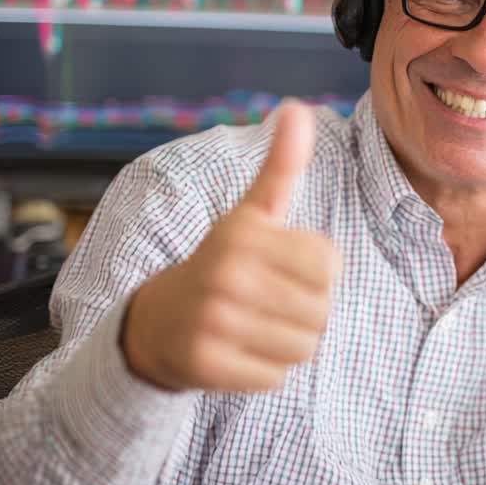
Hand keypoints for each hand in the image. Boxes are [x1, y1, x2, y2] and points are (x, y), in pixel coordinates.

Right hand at [121, 99, 340, 392]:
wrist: (155, 323)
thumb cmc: (220, 264)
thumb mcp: (250, 212)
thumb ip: (280, 166)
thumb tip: (297, 108)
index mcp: (244, 233)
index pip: (330, 263)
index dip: (315, 271)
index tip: (280, 267)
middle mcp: (226, 274)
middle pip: (322, 309)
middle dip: (305, 311)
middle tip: (266, 302)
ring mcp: (214, 321)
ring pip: (303, 346)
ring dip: (287, 342)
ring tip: (254, 326)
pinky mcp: (208, 365)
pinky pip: (276, 376)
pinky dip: (265, 370)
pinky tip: (238, 351)